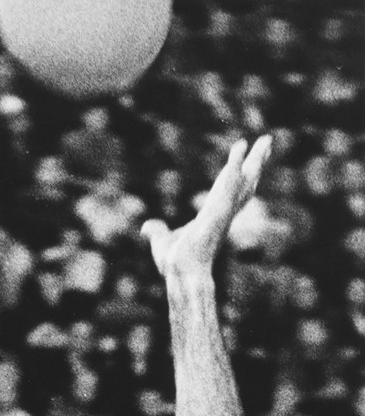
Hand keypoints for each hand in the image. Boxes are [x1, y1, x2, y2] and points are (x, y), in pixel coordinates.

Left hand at [142, 135, 272, 280]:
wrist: (181, 275)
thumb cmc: (175, 264)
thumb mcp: (161, 241)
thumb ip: (157, 231)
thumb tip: (146, 228)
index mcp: (213, 216)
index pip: (227, 188)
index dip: (235, 171)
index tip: (242, 154)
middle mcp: (223, 212)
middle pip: (244, 181)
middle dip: (256, 161)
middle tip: (267, 141)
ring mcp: (224, 212)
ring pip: (245, 181)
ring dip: (255, 160)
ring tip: (266, 140)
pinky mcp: (219, 213)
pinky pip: (228, 187)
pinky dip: (233, 169)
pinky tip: (238, 151)